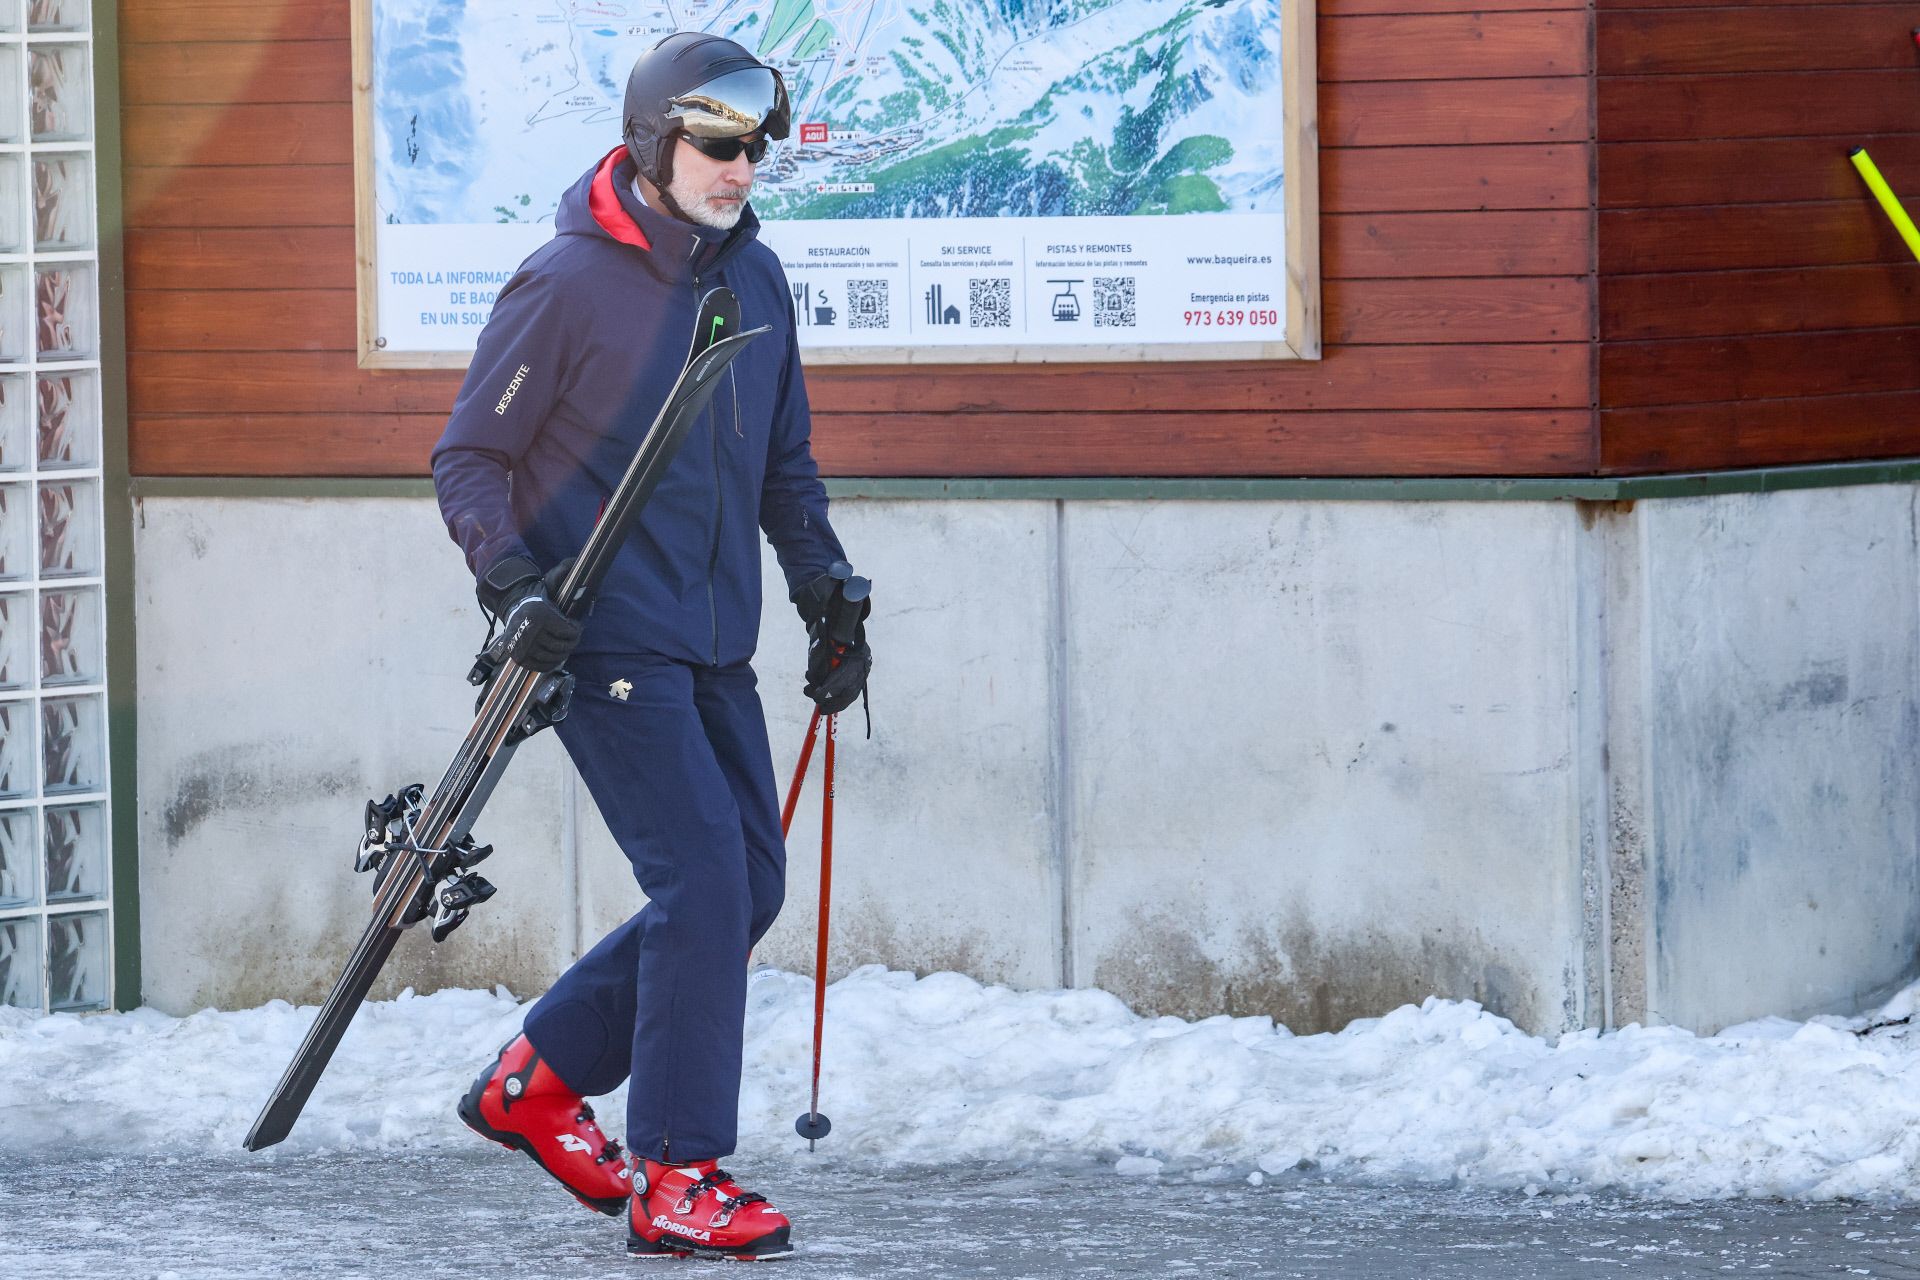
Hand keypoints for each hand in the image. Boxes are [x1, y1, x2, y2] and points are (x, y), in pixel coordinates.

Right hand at [478, 555, 581, 672]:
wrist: (513, 607)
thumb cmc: (537, 597)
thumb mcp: (550, 582)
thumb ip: (564, 571)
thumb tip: (575, 562)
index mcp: (541, 614)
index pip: (569, 631)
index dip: (576, 629)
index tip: (575, 625)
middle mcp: (530, 631)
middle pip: (562, 646)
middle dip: (571, 642)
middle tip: (571, 636)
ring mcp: (523, 646)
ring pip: (554, 657)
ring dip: (562, 653)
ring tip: (563, 644)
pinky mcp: (519, 658)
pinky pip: (542, 666)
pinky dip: (551, 662)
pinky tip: (554, 653)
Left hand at [794, 563, 871, 713]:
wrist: (834, 606)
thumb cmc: (834, 602)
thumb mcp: (835, 600)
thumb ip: (840, 601)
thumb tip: (843, 589)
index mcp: (859, 648)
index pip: (849, 673)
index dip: (833, 685)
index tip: (817, 692)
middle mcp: (862, 660)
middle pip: (851, 688)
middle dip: (833, 699)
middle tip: (816, 703)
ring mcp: (856, 668)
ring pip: (848, 693)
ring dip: (831, 700)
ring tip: (812, 697)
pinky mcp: (848, 672)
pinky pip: (842, 690)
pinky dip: (829, 695)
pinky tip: (814, 689)